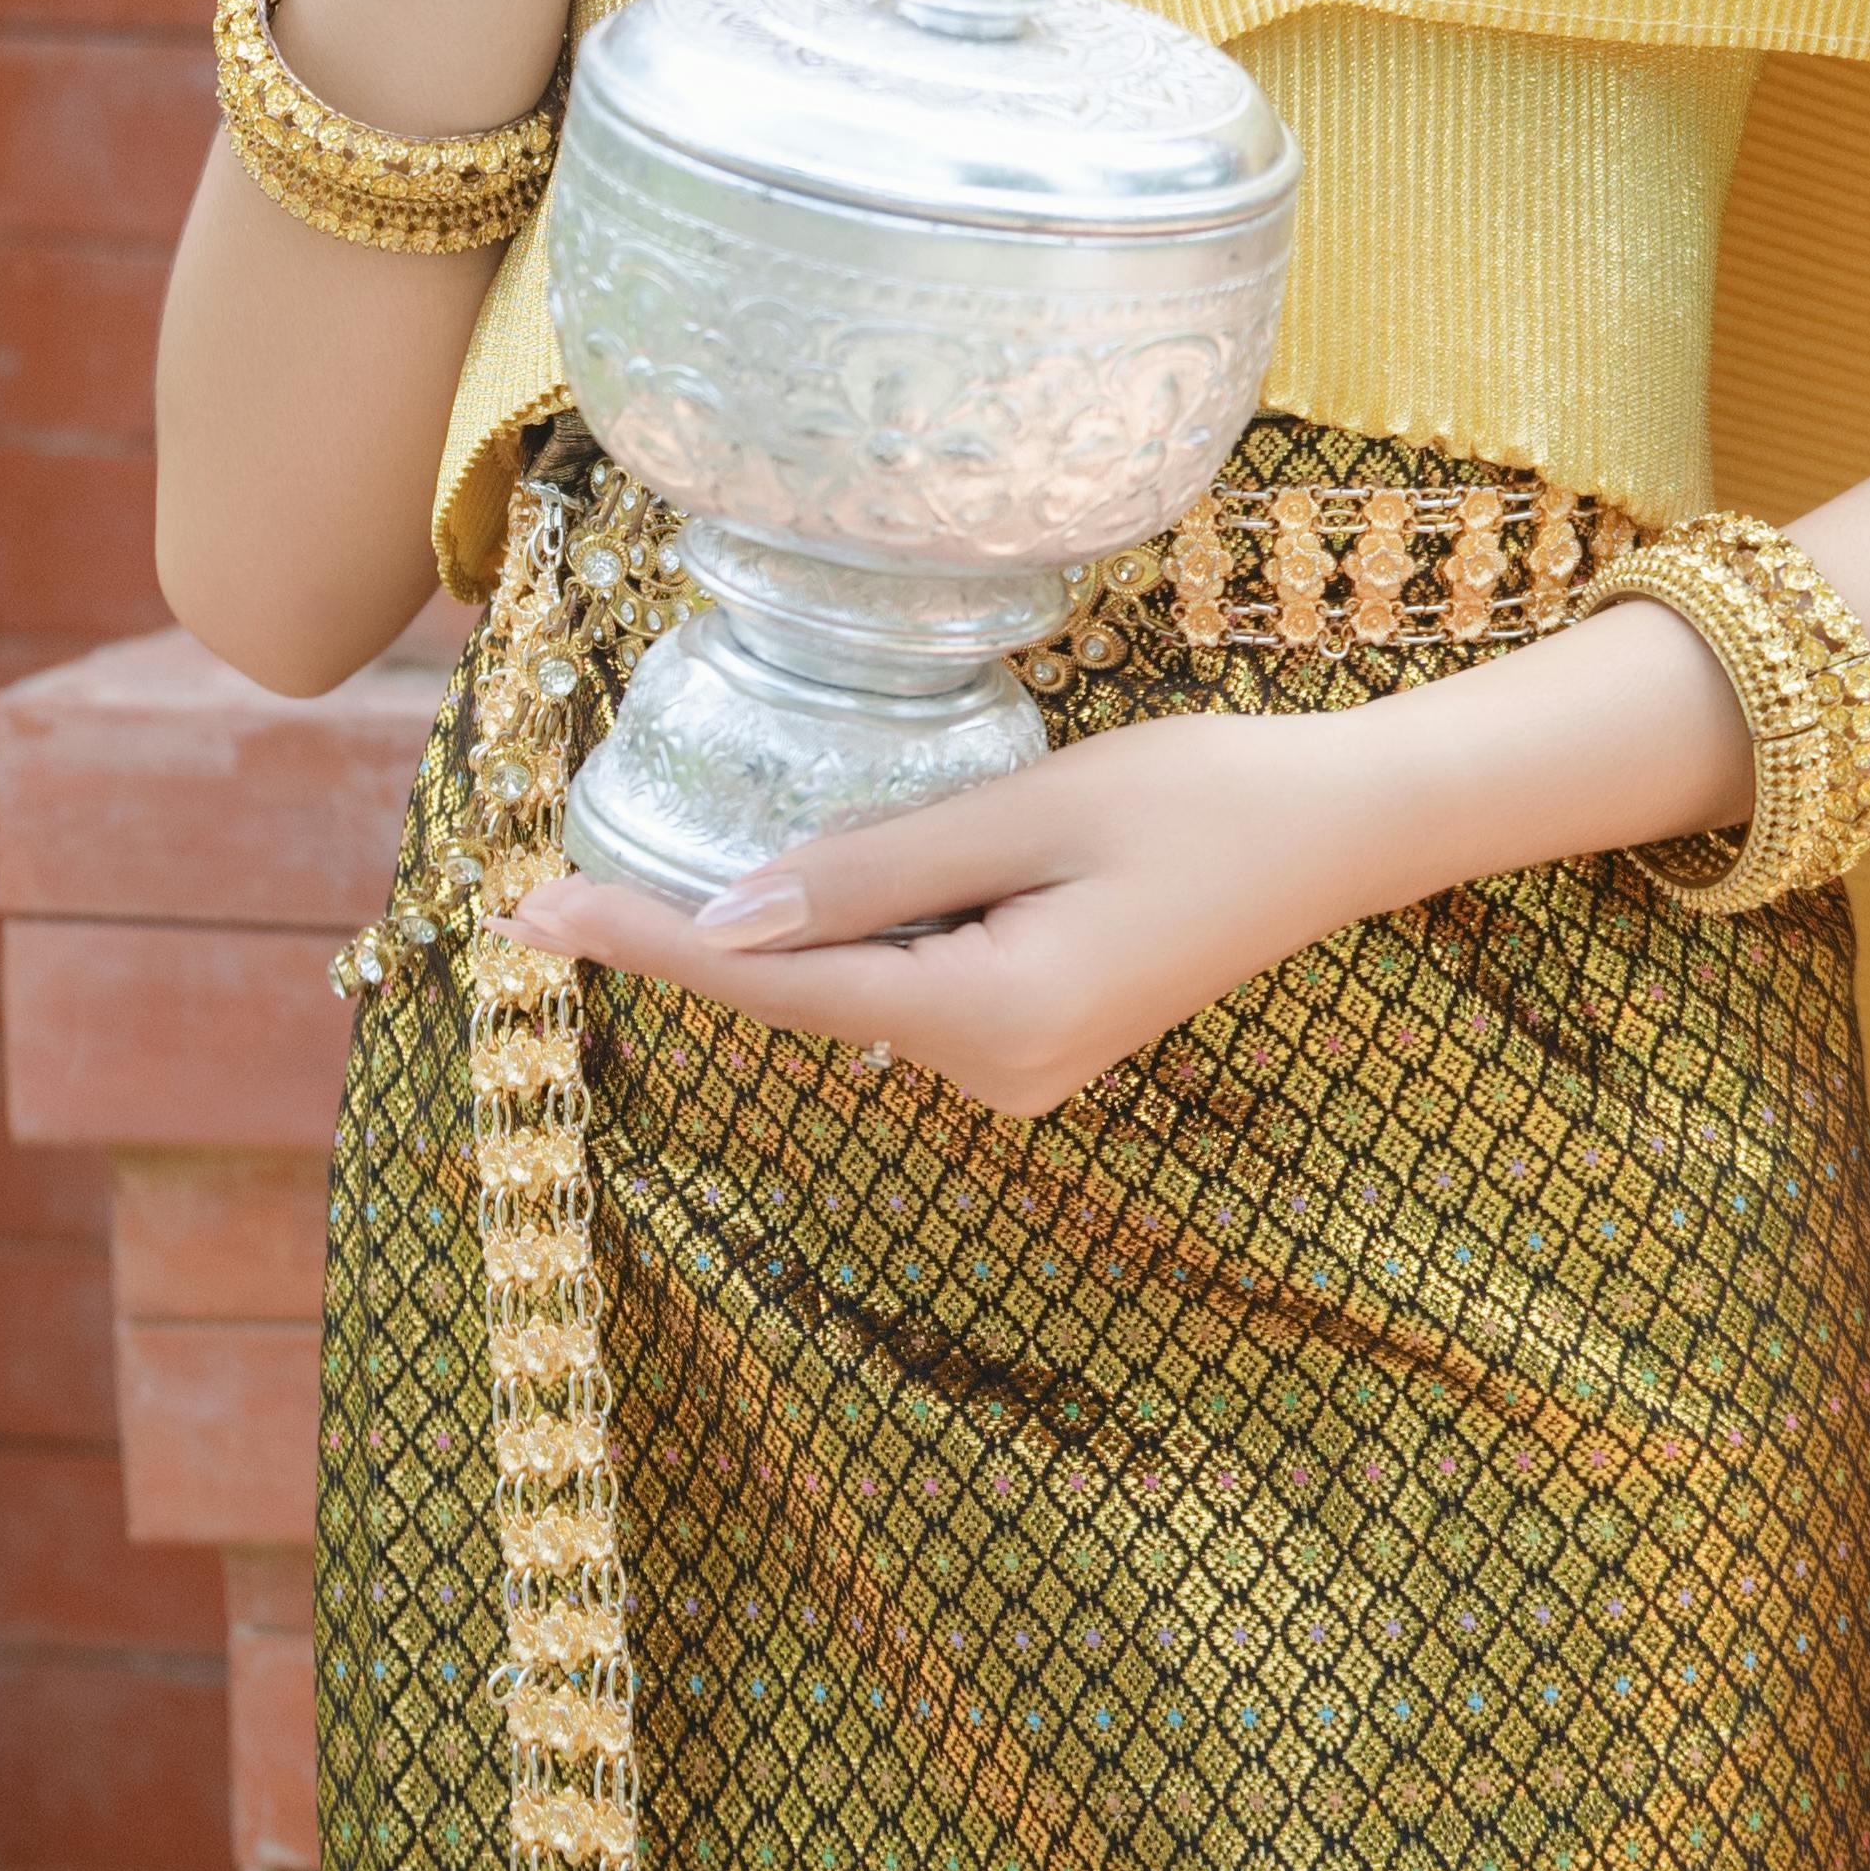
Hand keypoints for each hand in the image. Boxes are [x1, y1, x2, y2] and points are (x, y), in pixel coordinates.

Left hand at [508, 708, 1406, 1125]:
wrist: (1342, 831)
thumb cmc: (1204, 796)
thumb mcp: (1029, 808)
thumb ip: (877, 870)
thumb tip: (733, 915)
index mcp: (988, 1020)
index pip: (774, 984)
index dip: (645, 943)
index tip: (527, 914)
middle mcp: (996, 1074)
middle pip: (805, 996)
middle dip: (697, 937)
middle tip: (565, 882)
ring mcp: (1021, 1070)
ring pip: (857, 991)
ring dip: (792, 930)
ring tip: (721, 868)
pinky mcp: (1040, 1038)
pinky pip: (913, 987)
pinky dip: (861, 937)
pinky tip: (847, 878)